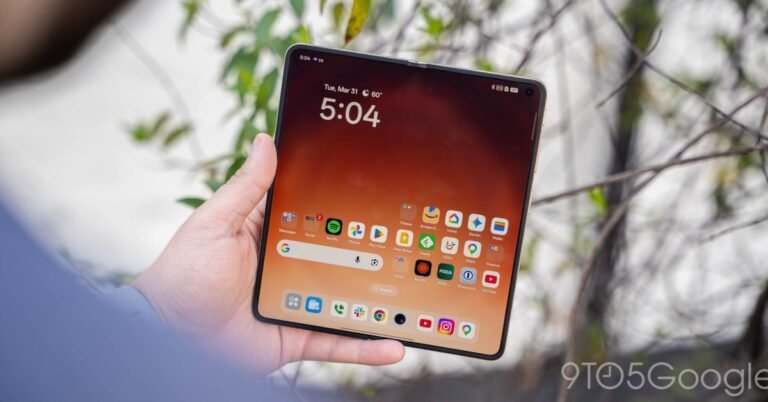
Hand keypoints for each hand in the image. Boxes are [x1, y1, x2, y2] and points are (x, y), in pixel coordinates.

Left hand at [133, 134, 404, 372]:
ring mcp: (298, 304)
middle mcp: (291, 268)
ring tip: (416, 296)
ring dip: (380, 302)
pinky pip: (337, 342)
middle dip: (374, 251)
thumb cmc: (184, 275)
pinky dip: (366, 346)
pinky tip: (396, 344)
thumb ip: (247, 187)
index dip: (344, 203)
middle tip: (413, 239)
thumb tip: (265, 140)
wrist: (168, 336)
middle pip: (341, 257)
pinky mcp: (297, 338)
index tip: (379, 186)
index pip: (317, 214)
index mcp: (273, 236)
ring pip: (347, 301)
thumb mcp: (216, 223)